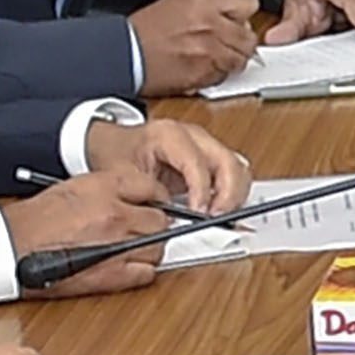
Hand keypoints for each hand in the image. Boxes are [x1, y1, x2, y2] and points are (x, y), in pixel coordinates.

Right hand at [0, 161, 171, 295]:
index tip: (155, 204)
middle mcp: (115, 216)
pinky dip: (143, 271)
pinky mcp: (111, 276)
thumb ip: (111, 187)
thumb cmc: (36, 218)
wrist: (12, 247)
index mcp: (106, 189)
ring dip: (151, 249)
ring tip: (135, 248)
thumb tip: (138, 193)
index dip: (156, 198)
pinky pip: (146, 274)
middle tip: (145, 228)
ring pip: (158, 248)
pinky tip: (130, 265)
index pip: (152, 188)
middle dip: (156, 224)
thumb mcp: (76, 186)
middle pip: (161, 220)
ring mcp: (116, 247)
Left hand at [86, 113, 249, 211]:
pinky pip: (233, 175)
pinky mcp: (211, 158)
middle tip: (217, 219)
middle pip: (229, 162)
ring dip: (234, 195)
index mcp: (170, 135)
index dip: (203, 191)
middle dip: (229, 194)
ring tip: (218, 217)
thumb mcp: (122, 174)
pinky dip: (232, 194)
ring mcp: (206, 145)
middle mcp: (194, 136)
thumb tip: (169, 216)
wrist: (116, 142)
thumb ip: (147, 193)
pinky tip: (218, 210)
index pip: (198, 162)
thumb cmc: (119, 152)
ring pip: (238, 168)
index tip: (200, 214)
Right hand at [129, 0, 259, 93]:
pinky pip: (224, 76)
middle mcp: (209, 25)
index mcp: (203, 2)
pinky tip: (203, 67)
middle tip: (228, 41)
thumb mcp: (180, 0)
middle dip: (241, 40)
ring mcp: (207, 52)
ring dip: (232, 59)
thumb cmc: (146, 29)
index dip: (243, 12)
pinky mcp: (201, 76)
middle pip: (250, 36)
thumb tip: (234, 12)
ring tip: (215, 55)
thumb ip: (212, 3)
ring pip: (241, 59)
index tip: (238, 18)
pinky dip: (218, 74)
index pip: (249, 2)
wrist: (125, 54)